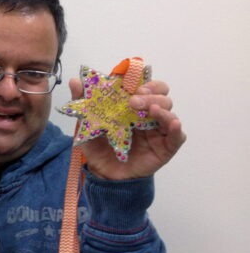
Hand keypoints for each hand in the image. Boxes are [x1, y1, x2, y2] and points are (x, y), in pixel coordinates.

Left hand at [69, 77, 185, 179]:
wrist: (103, 172)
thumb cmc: (97, 144)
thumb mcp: (86, 122)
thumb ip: (82, 101)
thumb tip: (74, 81)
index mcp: (132, 103)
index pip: (144, 84)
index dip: (141, 80)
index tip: (130, 83)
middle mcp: (148, 113)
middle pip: (160, 94)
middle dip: (150, 93)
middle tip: (134, 100)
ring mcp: (158, 129)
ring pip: (169, 111)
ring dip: (161, 107)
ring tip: (150, 110)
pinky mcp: (166, 146)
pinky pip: (178, 136)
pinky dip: (177, 128)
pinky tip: (172, 123)